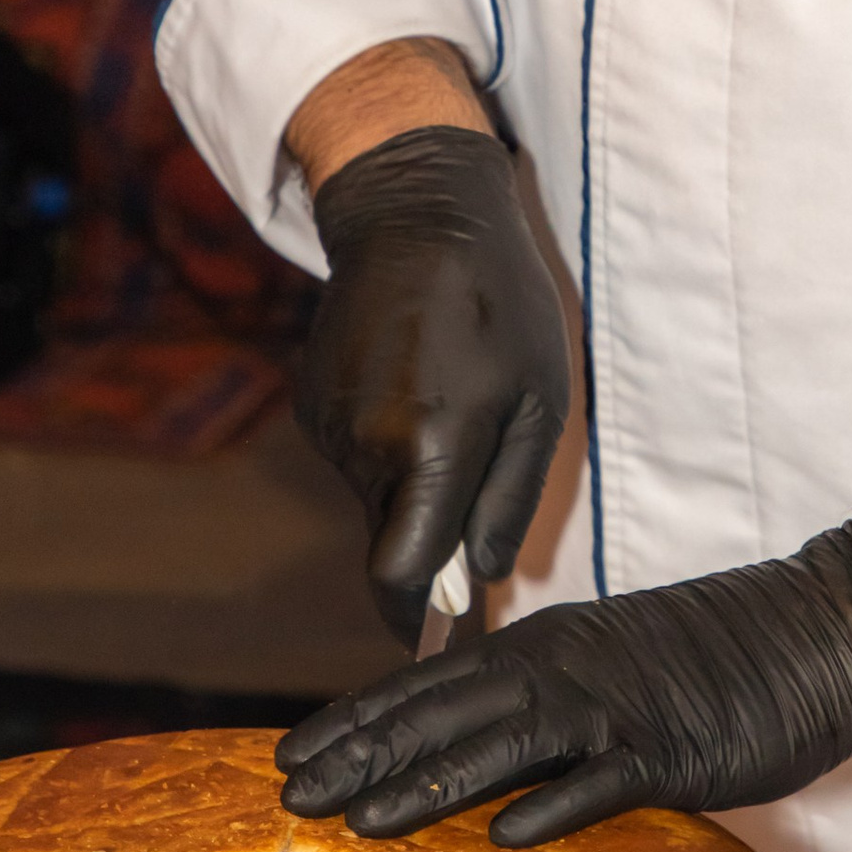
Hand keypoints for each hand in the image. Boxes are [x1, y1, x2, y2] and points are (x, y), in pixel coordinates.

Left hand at [276, 517, 851, 843]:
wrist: (818, 629)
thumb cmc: (712, 658)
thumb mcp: (606, 666)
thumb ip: (539, 700)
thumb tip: (471, 746)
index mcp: (543, 649)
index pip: (426, 684)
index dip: (356, 721)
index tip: (292, 754)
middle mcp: (563, 669)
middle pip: (443, 712)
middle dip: (361, 755)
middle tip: (290, 796)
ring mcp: (615, 708)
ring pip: (503, 744)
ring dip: (429, 784)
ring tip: (362, 823)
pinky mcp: (673, 749)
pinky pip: (604, 781)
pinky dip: (554, 806)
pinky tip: (505, 837)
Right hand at [300, 122, 573, 648]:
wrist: (415, 213)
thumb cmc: (499, 303)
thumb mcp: (539, 401)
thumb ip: (508, 500)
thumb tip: (480, 579)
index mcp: (431, 447)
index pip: (401, 574)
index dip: (416, 617)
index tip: (439, 637)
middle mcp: (366, 445)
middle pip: (389, 541)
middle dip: (427, 546)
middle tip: (473, 509)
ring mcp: (329, 425)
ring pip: (372, 498)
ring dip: (410, 486)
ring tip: (453, 412)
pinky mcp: (311, 404)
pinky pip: (353, 458)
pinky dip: (385, 448)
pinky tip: (416, 387)